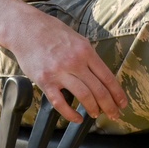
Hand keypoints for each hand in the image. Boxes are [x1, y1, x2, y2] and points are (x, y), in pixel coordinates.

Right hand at [8, 10, 127, 124]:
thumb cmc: (52, 32)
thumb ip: (88, 56)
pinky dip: (70, 114)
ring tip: (96, 115)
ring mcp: (59, 72)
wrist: (26, 28)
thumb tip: (101, 74)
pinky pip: (60, 103)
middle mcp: (75, 62)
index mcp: (86, 51)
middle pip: (98, 89)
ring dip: (93, 109)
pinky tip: (77, 118)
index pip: (107, 76)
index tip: (123, 103)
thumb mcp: (77, 39)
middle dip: (109, 105)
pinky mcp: (44, 81)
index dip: (117, 93)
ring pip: (84, 96)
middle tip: (115, 114)